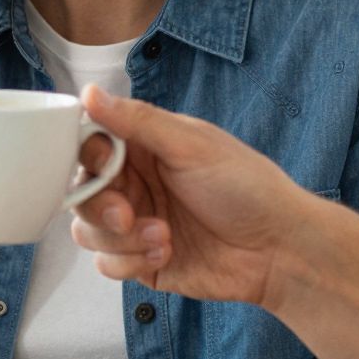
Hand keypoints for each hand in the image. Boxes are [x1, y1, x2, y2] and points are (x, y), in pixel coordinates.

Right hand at [69, 85, 312, 308]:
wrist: (277, 250)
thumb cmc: (248, 188)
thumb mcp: (192, 146)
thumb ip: (138, 121)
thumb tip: (91, 93)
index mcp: (145, 147)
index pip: (90, 143)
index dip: (87, 156)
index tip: (103, 166)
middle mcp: (136, 183)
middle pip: (80, 191)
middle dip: (99, 206)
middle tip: (127, 214)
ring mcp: (136, 224)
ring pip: (86, 230)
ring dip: (119, 238)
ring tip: (163, 237)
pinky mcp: (140, 261)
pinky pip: (106, 264)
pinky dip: (130, 262)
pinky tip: (166, 254)